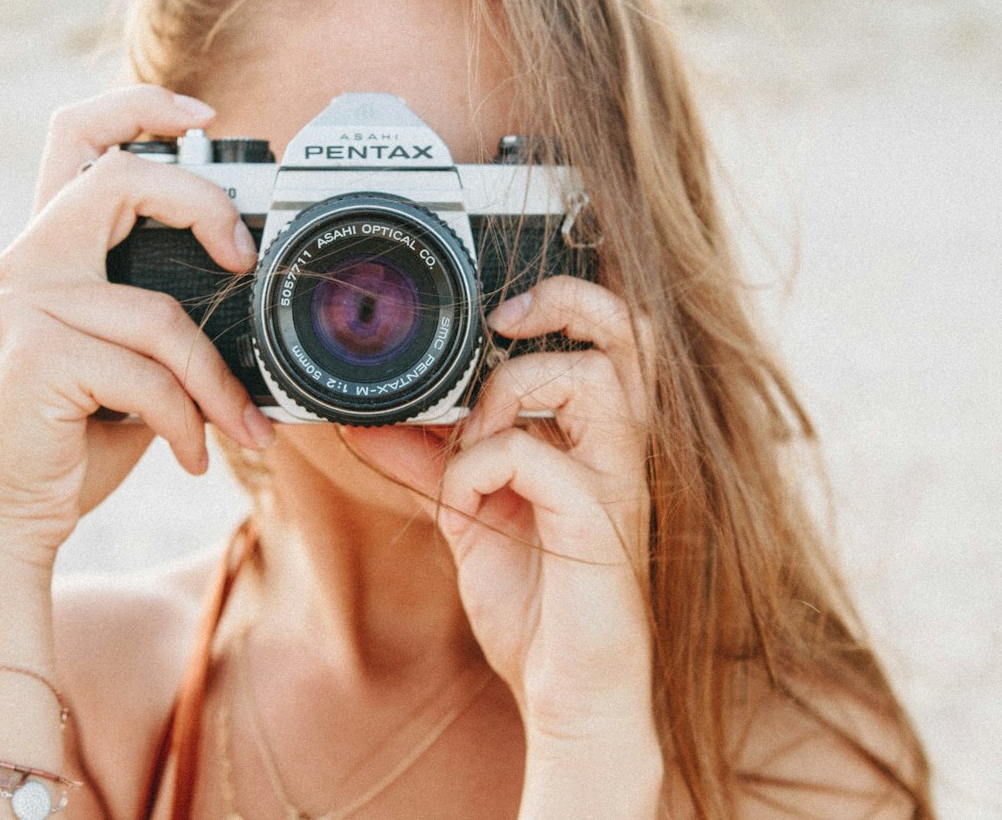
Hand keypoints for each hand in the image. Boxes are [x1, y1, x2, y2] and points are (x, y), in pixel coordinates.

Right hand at [0, 85, 274, 560]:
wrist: (3, 519)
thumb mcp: (127, 360)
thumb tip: (252, 292)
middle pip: (122, 180)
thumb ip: (163, 313)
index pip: (76, 137)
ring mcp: (21, 303)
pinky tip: (189, 455)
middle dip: (203, 206)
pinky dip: (188, 422)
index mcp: (48, 249)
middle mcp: (24, 261)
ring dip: (216, 383)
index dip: (139, 106)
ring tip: (239, 428)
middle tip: (244, 257)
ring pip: (161, 314)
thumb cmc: (73, 436)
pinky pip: (148, 376)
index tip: (202, 116)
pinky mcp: (32, 355)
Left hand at [376, 276, 657, 742]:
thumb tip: (369, 423)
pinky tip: (465, 507)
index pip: (613, 341)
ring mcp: (617, 484)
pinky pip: (534, 454)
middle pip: (631, 334)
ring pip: (592, 377)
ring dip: (510, 392)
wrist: (568, 700)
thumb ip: (431, 467)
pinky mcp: (599, 522)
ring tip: (472, 441)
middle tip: (502, 320)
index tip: (495, 316)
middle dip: (566, 300)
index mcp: (599, 443)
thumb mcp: (469, 521)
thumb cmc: (536, 612)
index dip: (564, 302)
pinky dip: (477, 468)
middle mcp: (619, 453)